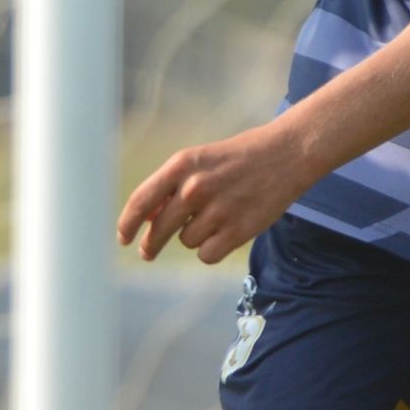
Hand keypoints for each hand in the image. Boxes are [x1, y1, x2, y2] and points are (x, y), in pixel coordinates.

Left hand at [118, 121, 330, 265]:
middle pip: (159, 229)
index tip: (123, 239)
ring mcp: (217, 211)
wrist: (286, 155)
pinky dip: (211, 249)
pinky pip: (206, 254)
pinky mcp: (238, 231)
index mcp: (182, 165)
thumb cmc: (237, 158)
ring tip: (216, 216)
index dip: (127, 224)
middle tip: (147, 252)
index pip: (141, 200)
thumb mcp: (199, 161)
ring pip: (186, 241)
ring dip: (194, 236)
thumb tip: (145, 219)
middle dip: (151, 244)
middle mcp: (195, 188)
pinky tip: (225, 231)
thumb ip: (171, 187)